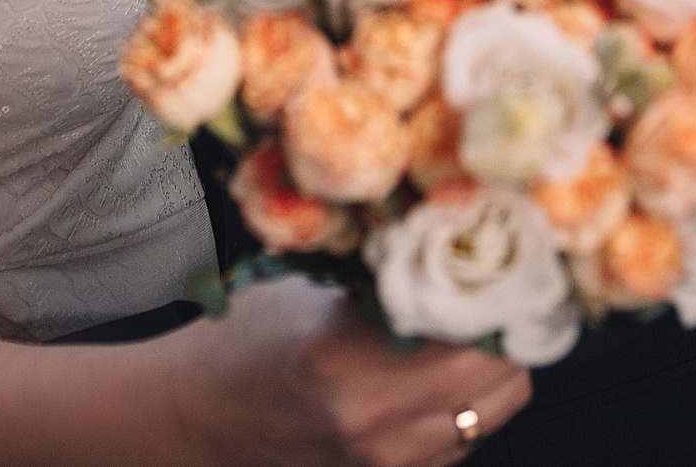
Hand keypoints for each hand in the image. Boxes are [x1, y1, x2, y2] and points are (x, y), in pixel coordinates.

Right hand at [169, 279, 531, 466]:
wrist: (192, 415)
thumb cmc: (238, 343)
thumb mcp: (307, 294)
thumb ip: (382, 284)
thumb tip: (456, 250)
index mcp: (349, 366)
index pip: (477, 339)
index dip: (500, 299)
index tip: (500, 266)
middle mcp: (376, 426)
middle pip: (503, 385)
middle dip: (504, 335)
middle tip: (490, 295)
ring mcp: (384, 463)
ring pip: (489, 417)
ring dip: (488, 374)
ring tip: (460, 331)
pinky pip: (458, 442)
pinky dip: (460, 406)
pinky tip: (429, 372)